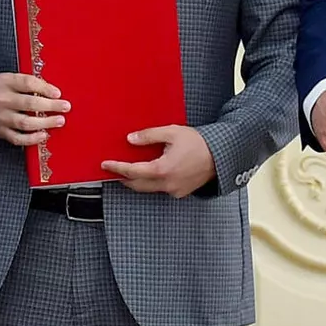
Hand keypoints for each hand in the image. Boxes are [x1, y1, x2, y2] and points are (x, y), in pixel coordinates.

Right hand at [0, 71, 68, 146]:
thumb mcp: (9, 79)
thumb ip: (28, 83)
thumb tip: (52, 92)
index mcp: (5, 83)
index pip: (27, 83)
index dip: (45, 88)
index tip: (58, 93)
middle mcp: (1, 100)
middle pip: (29, 103)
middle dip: (51, 106)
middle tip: (65, 107)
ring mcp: (0, 118)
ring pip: (25, 122)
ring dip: (45, 123)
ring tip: (59, 121)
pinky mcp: (0, 132)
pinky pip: (18, 138)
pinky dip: (32, 139)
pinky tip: (44, 135)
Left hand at [102, 126, 216, 198]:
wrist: (220, 155)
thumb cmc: (198, 143)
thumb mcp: (171, 133)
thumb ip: (149, 136)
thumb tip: (131, 139)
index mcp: (162, 169)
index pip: (132, 171)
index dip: (116, 168)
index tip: (105, 165)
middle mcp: (166, 184)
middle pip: (136, 185)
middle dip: (123, 178)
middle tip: (113, 170)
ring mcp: (173, 190)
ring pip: (148, 188)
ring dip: (136, 181)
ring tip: (128, 171)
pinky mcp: (180, 192)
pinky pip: (160, 189)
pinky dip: (151, 182)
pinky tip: (150, 173)